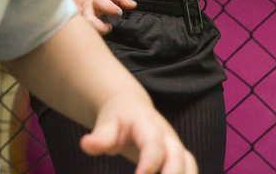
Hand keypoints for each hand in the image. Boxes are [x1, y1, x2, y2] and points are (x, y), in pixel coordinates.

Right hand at [70, 0, 136, 34]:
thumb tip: (134, 6)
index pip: (103, 4)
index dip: (111, 9)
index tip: (119, 13)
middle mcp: (85, 8)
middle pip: (90, 20)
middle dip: (100, 28)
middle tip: (109, 28)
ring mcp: (77, 15)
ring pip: (84, 27)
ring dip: (93, 31)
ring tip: (103, 29)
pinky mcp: (71, 19)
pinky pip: (79, 28)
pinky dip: (85, 32)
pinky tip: (92, 32)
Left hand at [81, 93, 197, 173]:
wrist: (133, 108)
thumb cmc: (118, 119)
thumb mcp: (107, 123)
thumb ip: (100, 136)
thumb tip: (86, 144)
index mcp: (148, 124)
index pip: (154, 144)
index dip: (149, 163)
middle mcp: (167, 136)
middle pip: (178, 157)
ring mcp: (176, 147)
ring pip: (189, 166)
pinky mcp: (180, 158)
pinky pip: (189, 172)